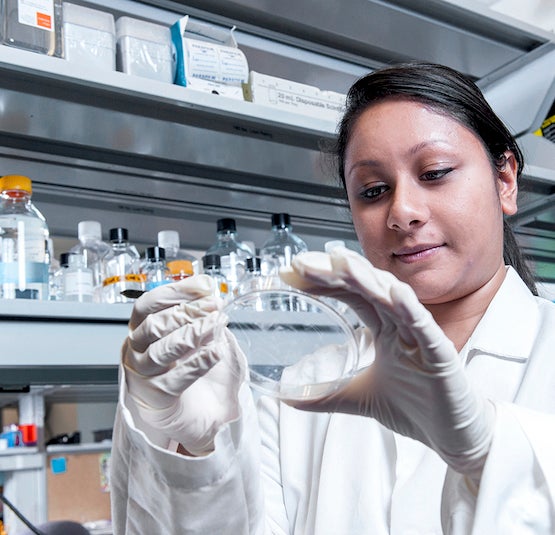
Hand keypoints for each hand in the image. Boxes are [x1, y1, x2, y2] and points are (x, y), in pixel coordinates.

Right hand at [122, 275, 245, 454]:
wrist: (194, 414)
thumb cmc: (190, 369)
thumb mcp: (198, 336)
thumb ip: (201, 315)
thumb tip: (210, 290)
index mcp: (141, 330)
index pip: (150, 304)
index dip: (176, 291)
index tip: (203, 285)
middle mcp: (136, 351)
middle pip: (155, 325)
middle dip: (188, 311)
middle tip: (214, 305)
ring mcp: (143, 376)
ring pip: (162, 350)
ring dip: (193, 334)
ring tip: (216, 324)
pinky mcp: (156, 399)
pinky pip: (176, 379)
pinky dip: (198, 363)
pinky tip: (216, 352)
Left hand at [280, 247, 493, 479]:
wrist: (451, 437)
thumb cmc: (415, 409)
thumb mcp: (358, 398)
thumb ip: (325, 396)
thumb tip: (289, 399)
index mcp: (384, 329)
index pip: (350, 294)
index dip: (323, 281)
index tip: (293, 273)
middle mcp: (400, 325)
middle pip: (365, 287)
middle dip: (334, 271)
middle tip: (302, 262)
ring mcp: (420, 336)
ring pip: (391, 298)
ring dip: (366, 278)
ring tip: (339, 261)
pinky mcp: (439, 354)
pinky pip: (424, 326)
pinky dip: (409, 308)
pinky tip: (393, 292)